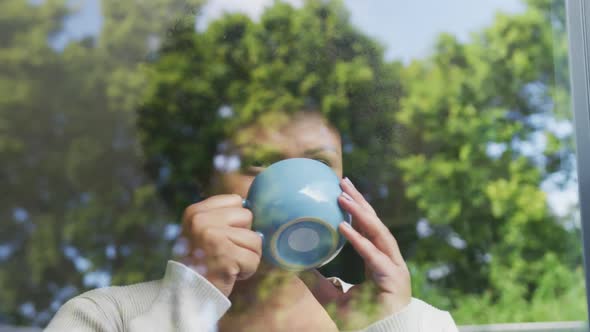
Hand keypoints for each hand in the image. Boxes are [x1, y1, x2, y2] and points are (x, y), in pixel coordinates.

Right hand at [175, 194, 261, 296]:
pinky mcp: (226, 256)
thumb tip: (249, 204)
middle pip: (247, 216)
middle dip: (243, 237)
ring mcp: (213, 238)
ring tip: (228, 263)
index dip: (236, 221)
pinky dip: (248, 270)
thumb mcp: (201, 231)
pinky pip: (254, 259)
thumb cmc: (201, 262)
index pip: (235, 201)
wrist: (188, 295)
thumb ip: (221, 216)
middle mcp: (201, 221)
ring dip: (247, 255)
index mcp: (195, 212)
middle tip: (225, 252)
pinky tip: (231, 273)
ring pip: (255, 238)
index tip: (220, 237)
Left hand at [302, 178, 410, 328]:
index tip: (343, 190)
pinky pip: (373, 256)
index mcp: (378, 260)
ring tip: (343, 197)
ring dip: (360, 213)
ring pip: (378, 232)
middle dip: (359, 201)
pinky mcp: (393, 278)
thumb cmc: (362, 321)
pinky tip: (343, 226)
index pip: (368, 228)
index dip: (357, 208)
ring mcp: (394, 268)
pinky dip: (358, 240)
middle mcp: (388, 260)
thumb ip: (318, 281)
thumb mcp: (332, 297)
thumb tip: (295, 267)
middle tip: (342, 181)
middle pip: (374, 223)